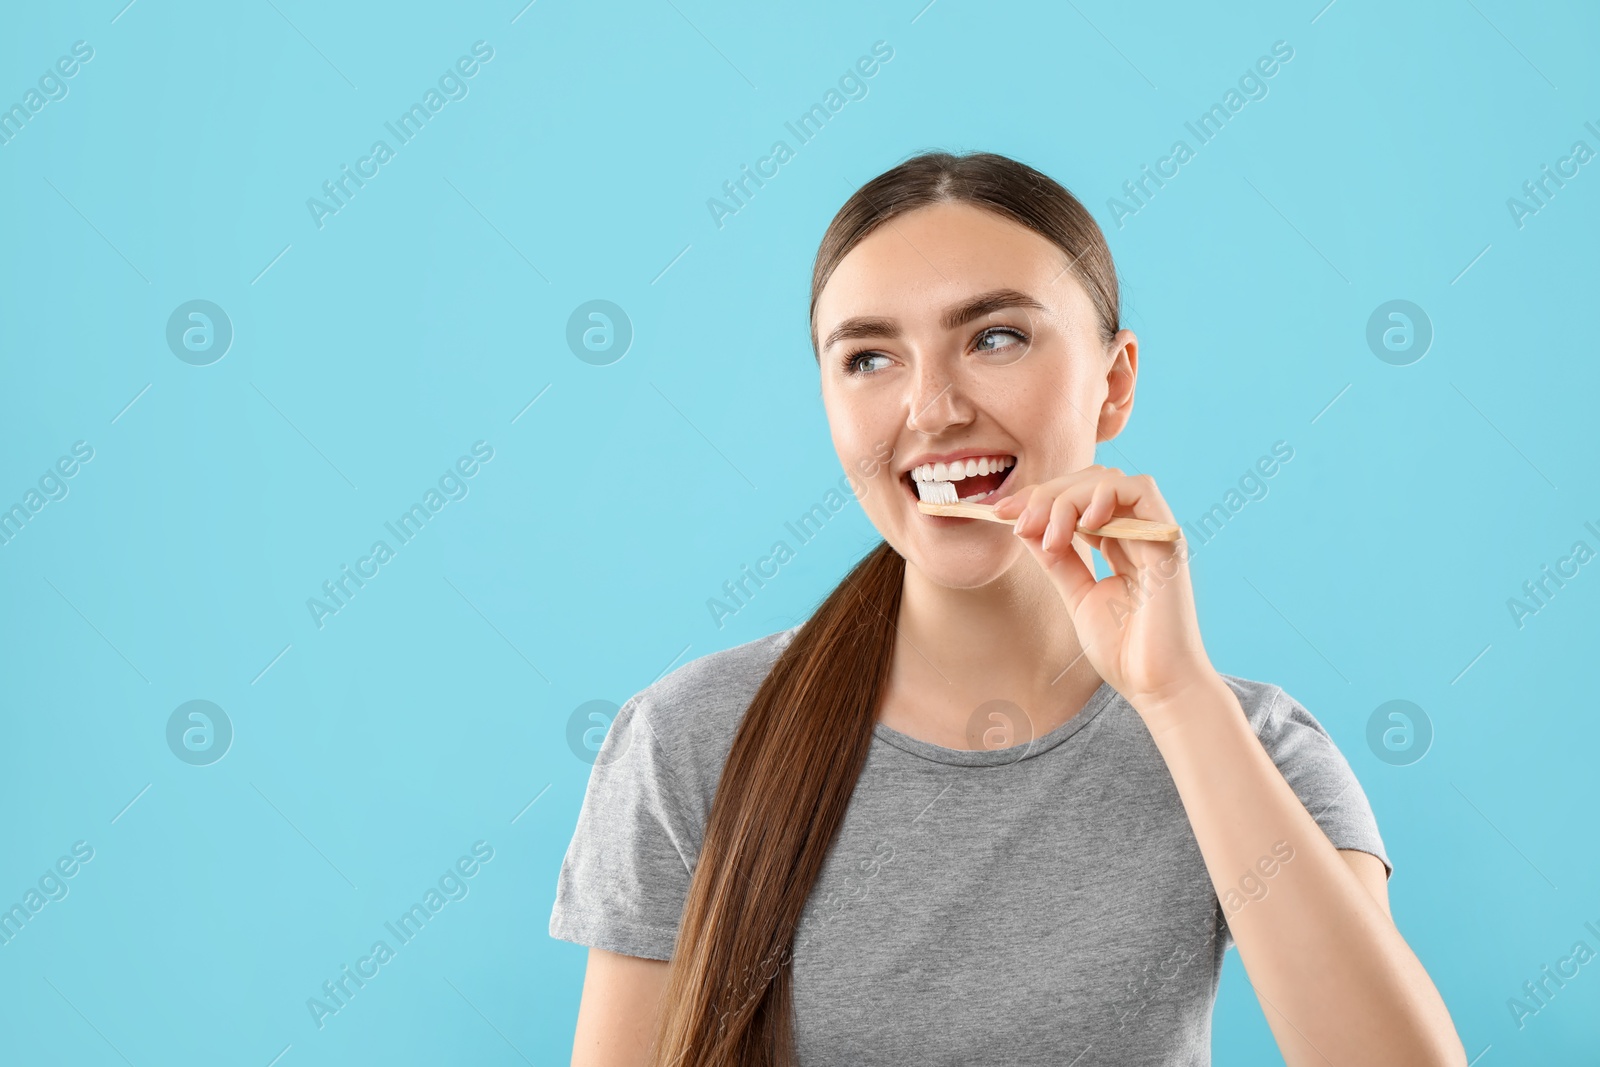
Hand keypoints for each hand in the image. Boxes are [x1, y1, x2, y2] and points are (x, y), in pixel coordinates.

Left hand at [991, 465, 1215, 713]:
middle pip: (1088, 482)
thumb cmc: (1124, 651)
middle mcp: (1137, 533)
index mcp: (1118, 545)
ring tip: (1052, 539)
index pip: (1076, 500)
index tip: (1000, 512)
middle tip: (1018, 521)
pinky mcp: (1167, 540)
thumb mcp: (1076, 595)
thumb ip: (1056, 559)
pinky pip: (1141, 491)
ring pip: (1108, 481)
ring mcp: (1153, 534)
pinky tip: (1085, 524)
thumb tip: (1025, 525)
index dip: (1037, 499)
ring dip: (1068, 499)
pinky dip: (1105, 496)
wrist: (1156, 686)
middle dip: (1045, 495)